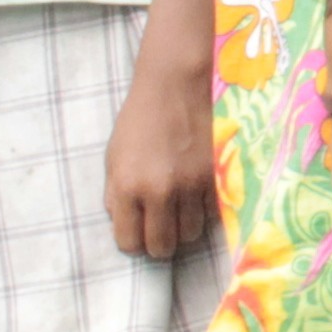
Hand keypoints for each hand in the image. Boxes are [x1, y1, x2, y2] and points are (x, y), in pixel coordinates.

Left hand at [103, 38, 219, 258]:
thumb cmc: (140, 119)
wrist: (176, 85)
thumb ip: (116, 194)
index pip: (129, 243)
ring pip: (191, 234)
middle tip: (161, 230)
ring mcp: (192, 185)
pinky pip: (212, 213)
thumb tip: (125, 224)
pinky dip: (204, 211)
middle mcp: (159, 191)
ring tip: (180, 210)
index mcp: (127, 187)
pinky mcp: (217, 175)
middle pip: (163, 246)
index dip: (133, 242)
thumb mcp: (114, 157)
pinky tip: (197, 195)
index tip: (138, 232)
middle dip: (159, 243)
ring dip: (184, 227)